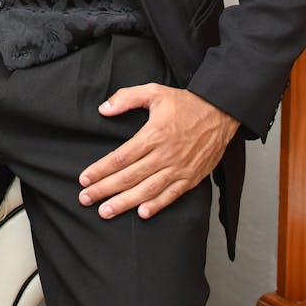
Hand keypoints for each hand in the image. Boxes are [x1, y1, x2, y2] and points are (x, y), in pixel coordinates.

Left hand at [78, 85, 238, 219]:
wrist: (220, 113)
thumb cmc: (185, 103)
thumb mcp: (154, 91)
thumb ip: (127, 98)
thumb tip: (104, 109)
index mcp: (153, 134)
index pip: (121, 157)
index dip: (101, 170)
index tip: (85, 179)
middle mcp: (165, 155)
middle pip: (129, 177)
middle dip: (105, 190)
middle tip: (86, 199)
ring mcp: (179, 168)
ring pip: (147, 190)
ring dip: (125, 203)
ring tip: (105, 212)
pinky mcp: (191, 178)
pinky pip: (171, 195)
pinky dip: (156, 206)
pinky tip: (142, 214)